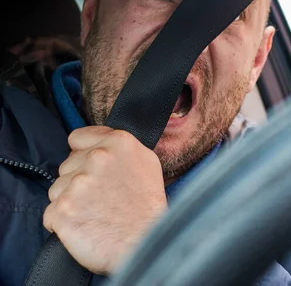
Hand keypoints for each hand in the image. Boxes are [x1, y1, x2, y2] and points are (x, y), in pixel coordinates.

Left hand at [43, 126, 166, 274]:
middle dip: (79, 180)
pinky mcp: (62, 210)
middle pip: (67, 165)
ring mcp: (77, 184)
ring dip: (71, 201)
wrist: (144, 244)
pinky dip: (64, 222)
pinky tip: (85, 225)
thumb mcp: (147, 162)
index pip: (78, 137)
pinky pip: (51, 213)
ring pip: (57, 188)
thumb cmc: (147, 207)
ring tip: (95, 212)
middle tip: (102, 197)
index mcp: (118, 142)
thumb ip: (120, 146)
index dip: (84, 154)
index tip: (94, 169)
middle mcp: (97, 158)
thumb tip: (100, 142)